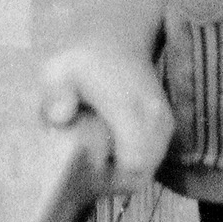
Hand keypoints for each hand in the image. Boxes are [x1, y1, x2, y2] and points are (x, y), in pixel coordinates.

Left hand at [38, 37, 175, 188]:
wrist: (119, 38)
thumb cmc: (84, 59)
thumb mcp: (58, 69)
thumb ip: (56, 93)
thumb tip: (60, 116)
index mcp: (129, 107)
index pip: (132, 165)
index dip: (107, 181)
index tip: (83, 175)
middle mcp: (154, 118)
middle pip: (140, 175)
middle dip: (113, 183)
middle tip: (86, 173)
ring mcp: (164, 123)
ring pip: (148, 170)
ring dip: (123, 174)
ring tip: (97, 161)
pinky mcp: (166, 126)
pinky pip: (153, 159)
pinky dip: (133, 164)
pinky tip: (112, 151)